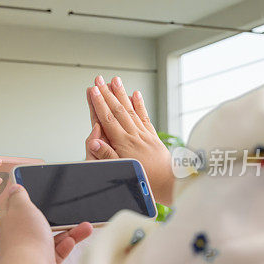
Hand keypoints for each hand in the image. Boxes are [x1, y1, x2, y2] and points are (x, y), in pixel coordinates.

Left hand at [0, 186, 92, 263]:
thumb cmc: (24, 238)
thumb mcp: (22, 206)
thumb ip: (19, 195)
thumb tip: (14, 187)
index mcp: (9, 219)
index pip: (13, 204)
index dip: (23, 196)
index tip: (33, 190)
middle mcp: (18, 235)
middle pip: (36, 221)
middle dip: (54, 215)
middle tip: (65, 209)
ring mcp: (30, 249)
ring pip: (51, 236)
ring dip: (68, 231)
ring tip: (85, 226)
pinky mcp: (41, 262)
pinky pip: (57, 251)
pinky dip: (66, 246)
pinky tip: (73, 241)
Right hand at [85, 75, 174, 204]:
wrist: (171, 184)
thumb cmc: (147, 181)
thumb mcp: (122, 171)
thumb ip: (107, 156)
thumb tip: (94, 143)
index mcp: (124, 144)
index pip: (108, 119)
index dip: (99, 104)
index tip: (93, 90)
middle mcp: (134, 136)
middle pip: (118, 110)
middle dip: (106, 93)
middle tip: (99, 79)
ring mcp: (144, 134)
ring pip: (130, 110)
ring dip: (121, 94)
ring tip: (115, 80)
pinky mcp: (153, 137)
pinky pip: (145, 117)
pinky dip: (139, 104)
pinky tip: (135, 94)